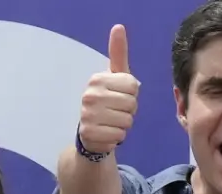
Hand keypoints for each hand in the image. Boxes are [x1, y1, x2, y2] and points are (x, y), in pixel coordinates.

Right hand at [77, 25, 137, 159]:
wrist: (91, 132)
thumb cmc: (108, 101)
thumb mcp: (115, 76)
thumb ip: (118, 53)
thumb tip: (119, 27)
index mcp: (97, 79)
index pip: (134, 86)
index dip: (132, 94)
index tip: (120, 96)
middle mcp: (90, 95)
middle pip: (132, 104)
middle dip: (129, 111)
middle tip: (116, 111)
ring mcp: (87, 115)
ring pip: (127, 121)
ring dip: (124, 125)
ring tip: (112, 122)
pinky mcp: (89, 133)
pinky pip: (119, 136)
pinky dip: (117, 137)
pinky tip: (107, 133)